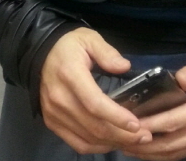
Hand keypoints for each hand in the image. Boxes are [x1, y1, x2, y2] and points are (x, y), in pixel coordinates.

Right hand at [40, 27, 152, 153]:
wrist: (41, 53)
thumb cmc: (69, 46)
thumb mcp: (89, 38)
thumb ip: (107, 52)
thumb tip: (125, 66)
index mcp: (70, 75)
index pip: (94, 103)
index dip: (116, 117)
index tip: (136, 124)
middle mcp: (59, 98)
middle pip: (93, 125)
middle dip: (122, 134)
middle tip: (144, 135)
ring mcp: (54, 114)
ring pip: (87, 138)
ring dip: (112, 143)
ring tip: (134, 140)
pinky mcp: (52, 123)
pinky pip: (77, 143)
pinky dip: (96, 147)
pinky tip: (112, 142)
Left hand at [129, 51, 185, 160]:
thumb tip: (178, 80)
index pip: (174, 121)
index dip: (152, 125)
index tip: (132, 125)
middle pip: (172, 143)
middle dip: (146, 144)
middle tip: (123, 140)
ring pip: (175, 153)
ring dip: (151, 153)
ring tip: (129, 147)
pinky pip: (181, 153)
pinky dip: (163, 155)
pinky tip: (146, 151)